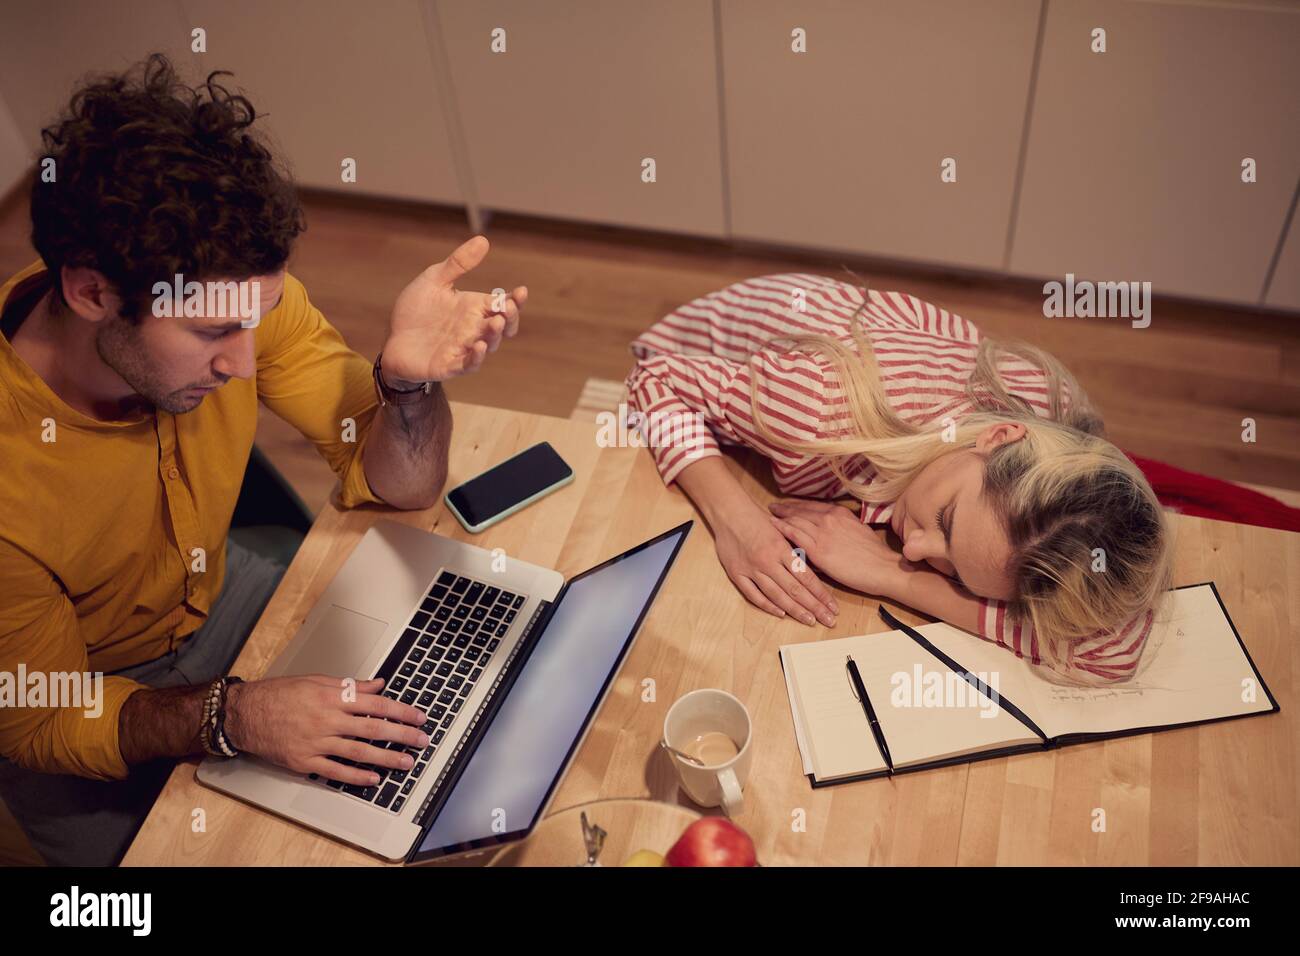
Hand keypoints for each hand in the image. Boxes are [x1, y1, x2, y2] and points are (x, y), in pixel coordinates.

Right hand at [224, 676, 429, 786]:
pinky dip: (356, 776)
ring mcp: (316, 742)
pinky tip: (373, 778)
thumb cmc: (279, 694)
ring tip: (406, 762)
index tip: (418, 716)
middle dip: (402, 735)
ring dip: (386, 758)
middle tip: (422, 741)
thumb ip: (350, 685)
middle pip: (373, 728)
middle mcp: (327, 719)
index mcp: (332, 697)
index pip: (376, 704)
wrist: (245, 713)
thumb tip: (378, 684)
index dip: (401, 711)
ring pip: (359, 751)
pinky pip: (335, 771)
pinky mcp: (304, 760)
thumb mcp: (317, 680)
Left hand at [380, 235, 525, 383]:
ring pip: (489, 344)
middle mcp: (474, 328)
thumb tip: (483, 240)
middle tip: (508, 307)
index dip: (515, 300)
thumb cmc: (416, 311)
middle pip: (502, 325)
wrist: (393, 340)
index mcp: (474, 308)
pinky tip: (480, 346)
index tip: (521, 291)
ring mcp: (464, 348)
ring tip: (496, 322)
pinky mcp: (449, 365)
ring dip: (495, 334)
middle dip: (510, 317)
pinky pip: (469, 364)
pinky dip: (477, 357)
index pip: (501, 304)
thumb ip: (458, 264)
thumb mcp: (434, 281)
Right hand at [714, 498, 838, 626]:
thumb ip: (795, 549)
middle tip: (829, 620)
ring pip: (777, 595)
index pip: (806, 577)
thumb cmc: (758, 519)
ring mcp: (752, 569)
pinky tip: (781, 614)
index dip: (821, 594)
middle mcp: (768, 561)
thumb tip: (815, 567)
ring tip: (810, 621)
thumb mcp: (781, 530)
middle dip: (814, 607)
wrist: (729, 512)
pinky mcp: (737, 574)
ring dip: (795, 610)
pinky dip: (767, 605)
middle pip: (795, 589)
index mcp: (781, 548)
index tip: (833, 606)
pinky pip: (753, 594)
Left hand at [768, 498, 917, 599]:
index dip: (798, 505)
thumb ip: (841, 528)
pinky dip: (782, 528)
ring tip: (769, 516)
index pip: (813, 506)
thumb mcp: (857, 531)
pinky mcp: (818, 549)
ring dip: (780, 516)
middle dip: (786, 508)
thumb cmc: (873, 555)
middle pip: (801, 510)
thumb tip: (829, 531)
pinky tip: (772, 526)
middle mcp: (830, 518)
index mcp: (840, 513)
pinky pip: (794, 534)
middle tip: (772, 507)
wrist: (881, 568)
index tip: (788, 505)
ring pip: (795, 520)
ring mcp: (823, 532)